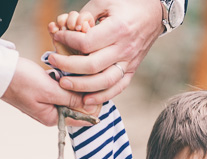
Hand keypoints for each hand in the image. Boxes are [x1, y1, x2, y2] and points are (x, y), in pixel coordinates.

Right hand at [0, 57, 89, 125]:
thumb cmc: (20, 81)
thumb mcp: (49, 91)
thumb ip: (70, 99)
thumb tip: (90, 106)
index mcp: (53, 118)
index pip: (81, 118)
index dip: (92, 106)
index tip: (97, 90)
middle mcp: (51, 114)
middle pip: (77, 106)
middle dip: (82, 93)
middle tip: (83, 76)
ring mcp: (47, 103)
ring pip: (70, 96)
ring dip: (73, 85)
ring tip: (72, 73)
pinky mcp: (44, 92)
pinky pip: (61, 88)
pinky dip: (64, 81)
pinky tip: (62, 72)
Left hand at [45, 0, 163, 105]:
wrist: (154, 14)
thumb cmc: (128, 5)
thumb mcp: (105, 1)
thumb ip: (87, 13)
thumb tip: (68, 26)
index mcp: (117, 29)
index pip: (86, 43)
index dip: (67, 40)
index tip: (58, 36)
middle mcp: (124, 49)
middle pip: (92, 65)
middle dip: (68, 66)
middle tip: (52, 61)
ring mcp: (129, 62)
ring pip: (104, 81)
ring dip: (82, 86)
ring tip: (64, 83)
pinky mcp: (132, 70)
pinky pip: (117, 88)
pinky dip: (102, 96)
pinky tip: (86, 99)